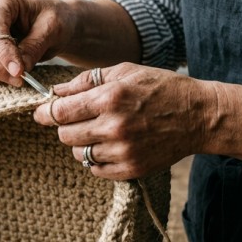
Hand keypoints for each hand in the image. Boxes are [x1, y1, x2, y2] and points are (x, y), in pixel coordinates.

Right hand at [0, 0, 77, 86]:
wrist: (51, 27)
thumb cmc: (52, 20)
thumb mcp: (52, 29)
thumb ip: (34, 47)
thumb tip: (18, 69)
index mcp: (1, 1)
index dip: (3, 53)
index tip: (19, 71)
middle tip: (19, 80)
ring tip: (16, 78)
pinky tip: (4, 78)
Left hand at [33, 63, 216, 179]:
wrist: (199, 116)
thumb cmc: (161, 88)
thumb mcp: (124, 72)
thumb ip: (86, 81)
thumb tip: (55, 91)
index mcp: (109, 98)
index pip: (60, 112)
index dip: (45, 112)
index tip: (41, 113)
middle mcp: (114, 126)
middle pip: (65, 135)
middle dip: (66, 126)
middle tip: (79, 119)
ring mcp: (123, 151)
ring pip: (79, 153)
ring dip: (83, 143)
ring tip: (100, 131)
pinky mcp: (132, 169)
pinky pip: (96, 169)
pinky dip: (97, 160)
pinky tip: (110, 146)